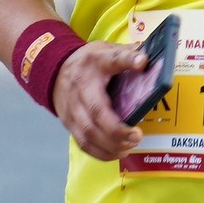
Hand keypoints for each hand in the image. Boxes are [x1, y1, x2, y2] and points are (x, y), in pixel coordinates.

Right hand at [53, 39, 147, 163]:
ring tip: (130, 146)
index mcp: (95, 63)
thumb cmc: (87, 62)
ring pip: (89, 133)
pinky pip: (83, 143)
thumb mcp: (105, 50)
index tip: (143, 62)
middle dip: (118, 129)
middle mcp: (81, 87)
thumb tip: (150, 60)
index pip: (113, 59)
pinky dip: (101, 153)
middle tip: (137, 135)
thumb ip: (127, 53)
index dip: (128, 60)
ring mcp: (72, 108)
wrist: (53, 69)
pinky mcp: (69, 123)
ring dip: (112, 145)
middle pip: (97, 112)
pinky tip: (117, 152)